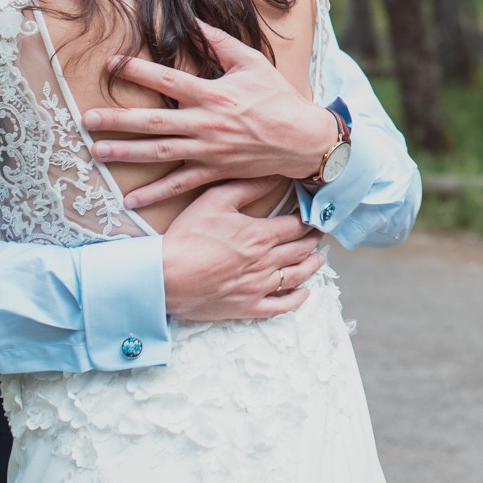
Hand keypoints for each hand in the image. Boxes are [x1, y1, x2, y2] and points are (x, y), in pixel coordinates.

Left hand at [86, 21, 341, 208]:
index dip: (137, 71)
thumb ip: (220, 42)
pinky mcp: (215, 171)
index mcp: (213, 93)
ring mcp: (208, 150)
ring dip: (126, 153)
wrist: (302, 138)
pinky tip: (130, 200)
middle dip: (118, 120)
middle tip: (86, 119)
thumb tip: (194, 20)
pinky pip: (180, 184)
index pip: (167, 80)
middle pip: (154, 122)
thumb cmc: (277, 96)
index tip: (111, 65)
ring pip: (160, 152)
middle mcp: (206, 123)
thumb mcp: (252, 62)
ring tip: (97, 151)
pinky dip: (156, 193)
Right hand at [160, 177, 326, 321]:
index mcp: (261, 235)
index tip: (316, 215)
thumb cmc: (187, 236)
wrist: (164, 277)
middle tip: (319, 234)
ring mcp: (258, 287)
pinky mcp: (248, 307)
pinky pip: (281, 307)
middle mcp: (266, 262)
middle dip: (314, 240)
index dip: (310, 220)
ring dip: (312, 266)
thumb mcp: (215, 200)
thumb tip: (276, 175)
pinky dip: (297, 299)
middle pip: (302, 250)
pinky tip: (304, 292)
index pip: (298, 226)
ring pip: (297, 276)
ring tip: (319, 258)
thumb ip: (248, 187)